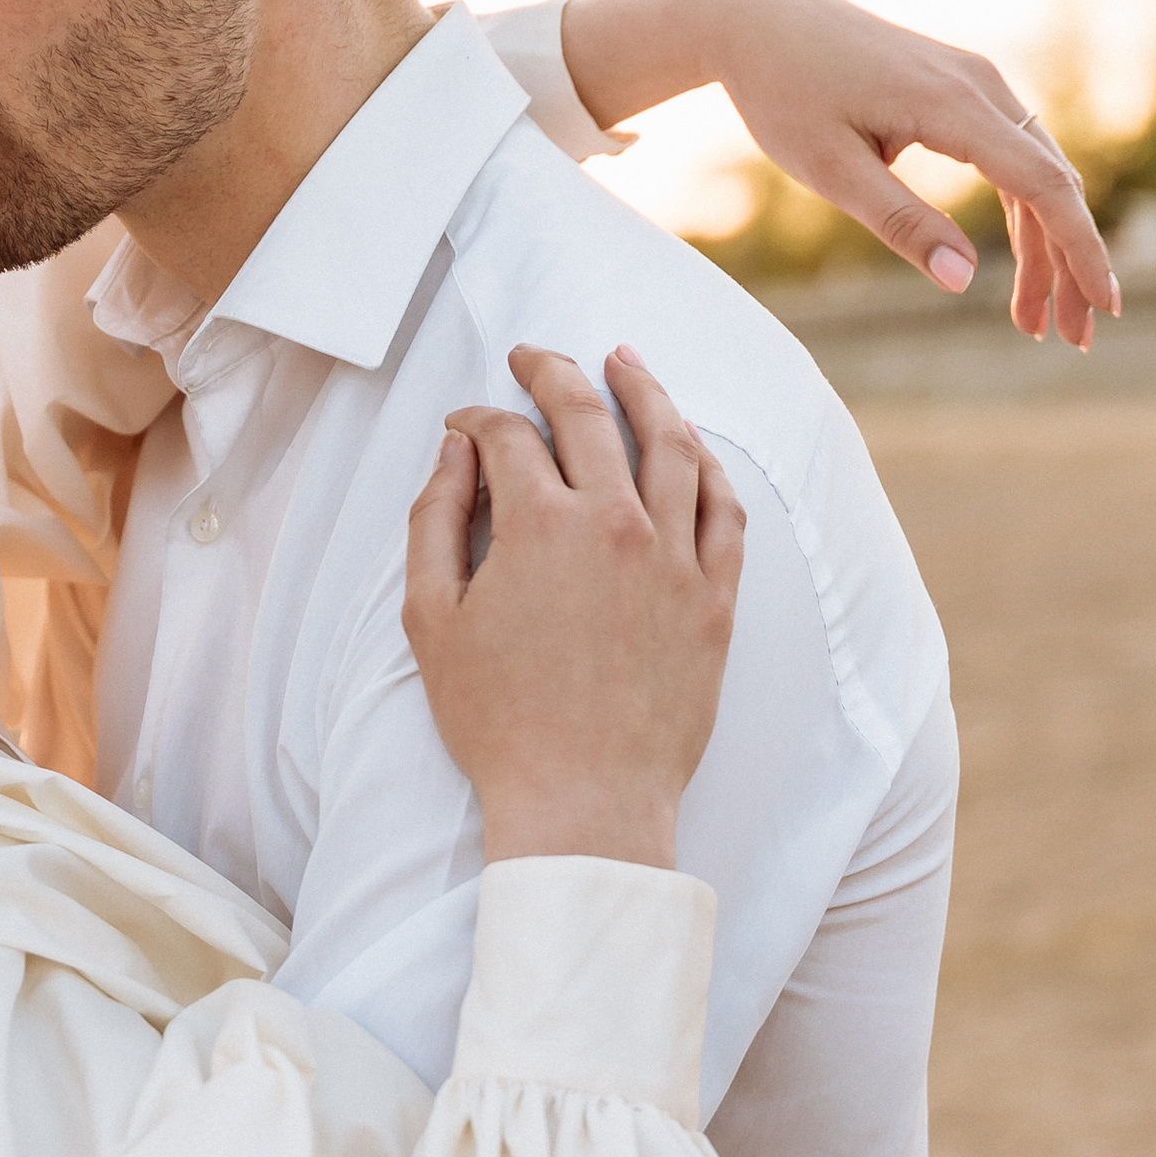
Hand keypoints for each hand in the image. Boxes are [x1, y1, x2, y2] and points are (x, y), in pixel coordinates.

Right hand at [403, 345, 743, 864]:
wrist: (584, 800)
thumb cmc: (497, 722)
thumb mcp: (432, 621)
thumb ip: (436, 522)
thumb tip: (455, 454)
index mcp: (540, 526)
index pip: (508, 437)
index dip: (478, 421)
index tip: (465, 427)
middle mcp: (615, 524)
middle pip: (589, 416)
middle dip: (554, 373)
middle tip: (535, 356)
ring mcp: (675, 558)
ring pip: (671, 444)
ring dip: (645, 390)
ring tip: (626, 360)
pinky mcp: (716, 598)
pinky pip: (723, 508)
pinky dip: (707, 464)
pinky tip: (692, 444)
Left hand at [564, 0, 1119, 345]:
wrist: (757, 21)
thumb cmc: (785, 94)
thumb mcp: (831, 170)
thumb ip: (900, 223)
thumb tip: (964, 281)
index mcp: (951, 104)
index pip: (1043, 185)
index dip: (1080, 249)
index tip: (1104, 304)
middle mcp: (979, 84)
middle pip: (1054, 183)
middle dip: (1070, 263)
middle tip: (1075, 339)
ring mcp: (975, 80)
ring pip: (1037, 171)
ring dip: (1047, 245)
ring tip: (1038, 320)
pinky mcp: (961, 87)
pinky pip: (1011, 154)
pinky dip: (1021, 210)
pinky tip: (1018, 263)